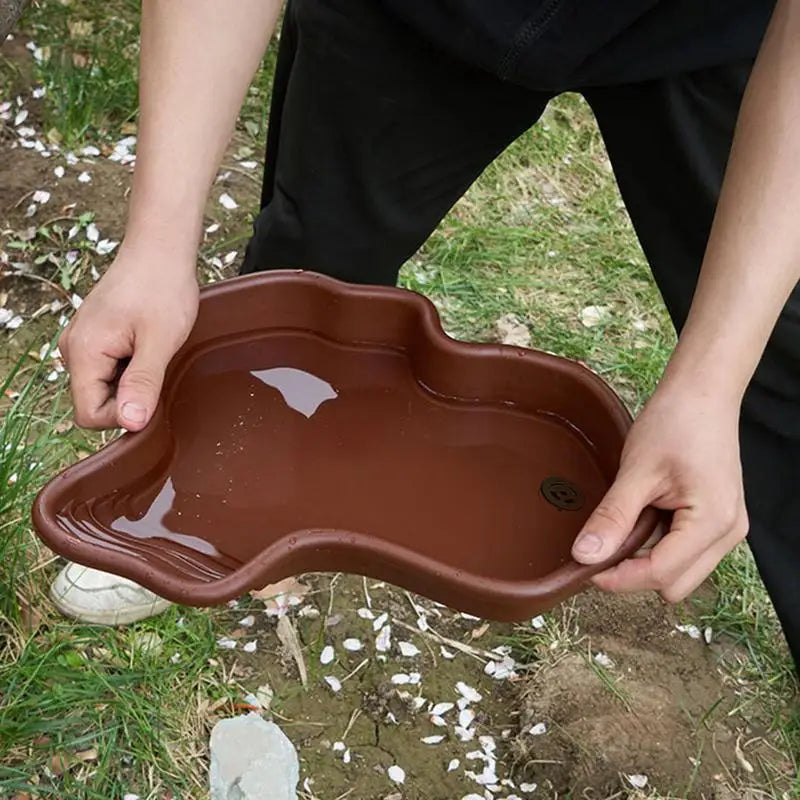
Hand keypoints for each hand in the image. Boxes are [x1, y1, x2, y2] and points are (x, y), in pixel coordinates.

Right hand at [59, 245, 198, 430]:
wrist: (159, 251)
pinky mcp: (95, 338)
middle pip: (95, 402)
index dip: (123, 416)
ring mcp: (82, 343)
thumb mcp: (160, 342)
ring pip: (104, 387)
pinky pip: (109, 370)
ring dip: (132, 381)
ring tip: (152, 351)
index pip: (89, 415)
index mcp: (82, 353)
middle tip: (156, 366)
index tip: (153, 394)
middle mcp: (73, 349)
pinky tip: (147, 346)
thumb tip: (130, 423)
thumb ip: (143, 384)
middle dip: (129, 397)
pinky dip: (131, 367)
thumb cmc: (161, 288)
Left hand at [570, 384, 747, 602]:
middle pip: (674, 584)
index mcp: (712, 522)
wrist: (702, 395)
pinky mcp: (718, 521)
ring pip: (680, 573)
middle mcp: (728, 533)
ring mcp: (727, 529)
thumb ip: (613, 517)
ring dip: (647, 560)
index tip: (585, 567)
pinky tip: (643, 518)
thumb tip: (585, 555)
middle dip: (635, 573)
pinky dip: (660, 547)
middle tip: (601, 545)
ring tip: (626, 524)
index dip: (619, 577)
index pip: (661, 573)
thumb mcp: (637, 471)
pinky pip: (686, 553)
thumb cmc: (675, 423)